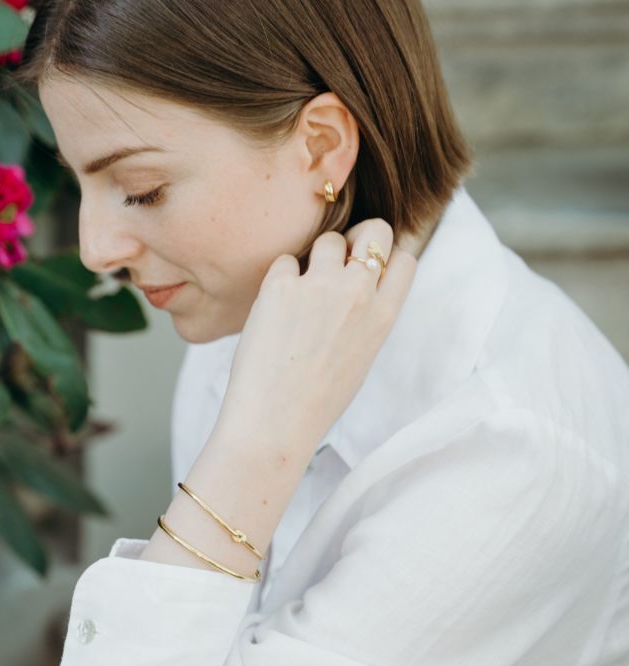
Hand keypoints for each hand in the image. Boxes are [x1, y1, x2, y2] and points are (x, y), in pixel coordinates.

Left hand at [215, 219, 417, 460]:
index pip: (404, 260)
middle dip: (359, 236)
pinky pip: (285, 261)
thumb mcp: (361, 359)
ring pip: (328, 240)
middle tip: (337, 257)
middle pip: (374, 231)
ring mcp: (320, 286)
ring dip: (316, 257)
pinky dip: (280, 278)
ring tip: (300, 292)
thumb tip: (359, 288)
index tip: (367, 269)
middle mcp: (358, 294)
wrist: (275, 422)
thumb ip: (366, 318)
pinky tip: (274, 309)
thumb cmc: (315, 401)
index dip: (385, 259)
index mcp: (384, 317)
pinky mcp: (281, 287)